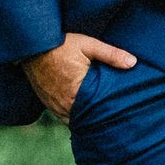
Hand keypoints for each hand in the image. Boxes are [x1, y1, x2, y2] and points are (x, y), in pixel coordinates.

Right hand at [22, 33, 136, 120]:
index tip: (121, 113)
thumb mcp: (88, 45)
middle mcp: (63, 103)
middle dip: (98, 118)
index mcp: (76, 91)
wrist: (31, 46)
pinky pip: (62, 117)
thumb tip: (133, 62)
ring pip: (74, 120)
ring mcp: (53, 105)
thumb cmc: (61, 45)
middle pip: (86, 118)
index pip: (97, 111)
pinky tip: (83, 113)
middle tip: (115, 117)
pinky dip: (73, 116)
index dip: (109, 113)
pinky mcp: (47, 103)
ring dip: (85, 118)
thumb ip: (111, 54)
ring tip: (101, 117)